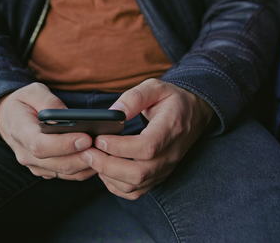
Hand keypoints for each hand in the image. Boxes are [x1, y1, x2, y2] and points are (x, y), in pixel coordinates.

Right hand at [0, 82, 95, 180]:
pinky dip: (86, 168)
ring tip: (106, 151)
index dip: (64, 144)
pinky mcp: (47, 171)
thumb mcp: (32, 92)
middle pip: (57, 163)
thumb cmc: (24, 103)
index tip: (85, 137)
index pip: (40, 145)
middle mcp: (26, 154)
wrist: (10, 119)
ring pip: (66, 172)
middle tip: (103, 146)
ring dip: (87, 164)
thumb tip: (66, 115)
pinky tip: (100, 157)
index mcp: (20, 132)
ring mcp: (36, 166)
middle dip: (82, 156)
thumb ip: (48, 101)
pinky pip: (69, 175)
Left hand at [82, 78, 213, 199]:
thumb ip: (134, 97)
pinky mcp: (157, 177)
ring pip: (134, 185)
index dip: (119, 147)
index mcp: (170, 129)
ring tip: (92, 158)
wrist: (192, 114)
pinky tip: (103, 170)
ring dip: (108, 175)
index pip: (146, 147)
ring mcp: (164, 169)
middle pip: (138, 172)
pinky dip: (114, 185)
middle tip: (87, 151)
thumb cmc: (171, 100)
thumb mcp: (155, 87)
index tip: (99, 138)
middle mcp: (170, 154)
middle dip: (107, 165)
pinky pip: (135, 191)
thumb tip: (113, 113)